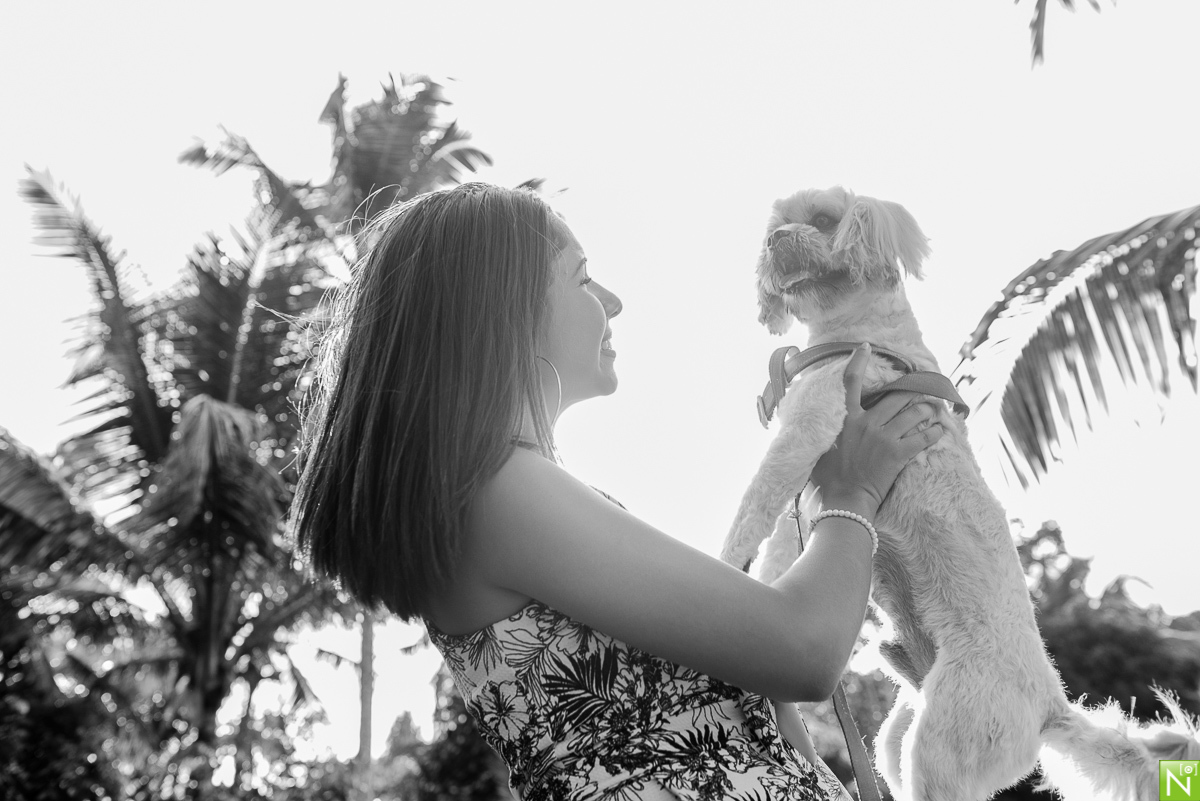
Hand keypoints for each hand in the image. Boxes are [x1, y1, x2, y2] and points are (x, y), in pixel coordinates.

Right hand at [809, 343, 943, 515]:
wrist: (845, 501)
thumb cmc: (828, 478)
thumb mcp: (818, 449)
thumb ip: (821, 432)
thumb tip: (809, 423)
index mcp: (846, 419)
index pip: (851, 382)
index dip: (859, 361)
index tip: (867, 347)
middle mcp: (867, 423)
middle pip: (897, 397)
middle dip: (912, 391)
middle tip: (920, 390)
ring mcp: (885, 437)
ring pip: (914, 413)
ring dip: (926, 409)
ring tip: (932, 409)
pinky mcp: (899, 453)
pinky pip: (924, 437)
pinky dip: (934, 432)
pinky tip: (939, 430)